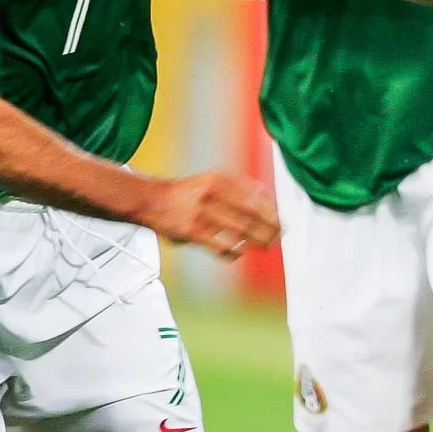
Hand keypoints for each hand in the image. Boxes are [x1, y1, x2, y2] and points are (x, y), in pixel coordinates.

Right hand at [140, 170, 279, 258]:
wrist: (152, 200)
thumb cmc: (187, 193)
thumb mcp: (212, 180)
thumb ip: (238, 187)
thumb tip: (267, 197)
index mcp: (221, 179)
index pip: (256, 196)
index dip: (272, 212)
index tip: (280, 221)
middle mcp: (213, 193)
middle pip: (252, 213)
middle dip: (269, 227)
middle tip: (277, 236)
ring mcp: (202, 212)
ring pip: (240, 229)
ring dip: (257, 240)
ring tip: (264, 246)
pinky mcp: (193, 231)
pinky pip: (221, 245)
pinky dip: (233, 251)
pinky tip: (237, 252)